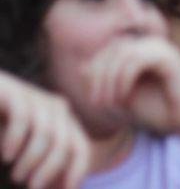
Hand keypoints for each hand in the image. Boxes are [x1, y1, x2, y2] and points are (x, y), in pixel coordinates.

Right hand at [0, 71, 88, 188]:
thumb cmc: (3, 126)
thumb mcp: (25, 148)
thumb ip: (39, 163)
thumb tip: (55, 186)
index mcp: (63, 121)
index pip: (80, 148)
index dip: (77, 171)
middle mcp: (55, 107)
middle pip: (64, 143)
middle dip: (50, 170)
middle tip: (32, 187)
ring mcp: (36, 97)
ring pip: (44, 133)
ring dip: (32, 160)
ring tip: (18, 176)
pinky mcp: (13, 92)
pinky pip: (22, 117)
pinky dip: (15, 140)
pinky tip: (7, 155)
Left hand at [83, 37, 179, 140]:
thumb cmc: (159, 111)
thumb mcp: (123, 97)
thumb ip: (105, 82)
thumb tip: (83, 66)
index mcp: (141, 51)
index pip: (107, 51)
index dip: (93, 73)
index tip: (93, 100)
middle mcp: (151, 44)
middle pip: (111, 50)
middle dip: (98, 77)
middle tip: (97, 103)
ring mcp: (161, 48)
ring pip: (121, 54)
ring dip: (108, 80)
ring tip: (108, 103)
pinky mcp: (168, 57)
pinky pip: (136, 61)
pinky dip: (123, 79)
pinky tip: (122, 97)